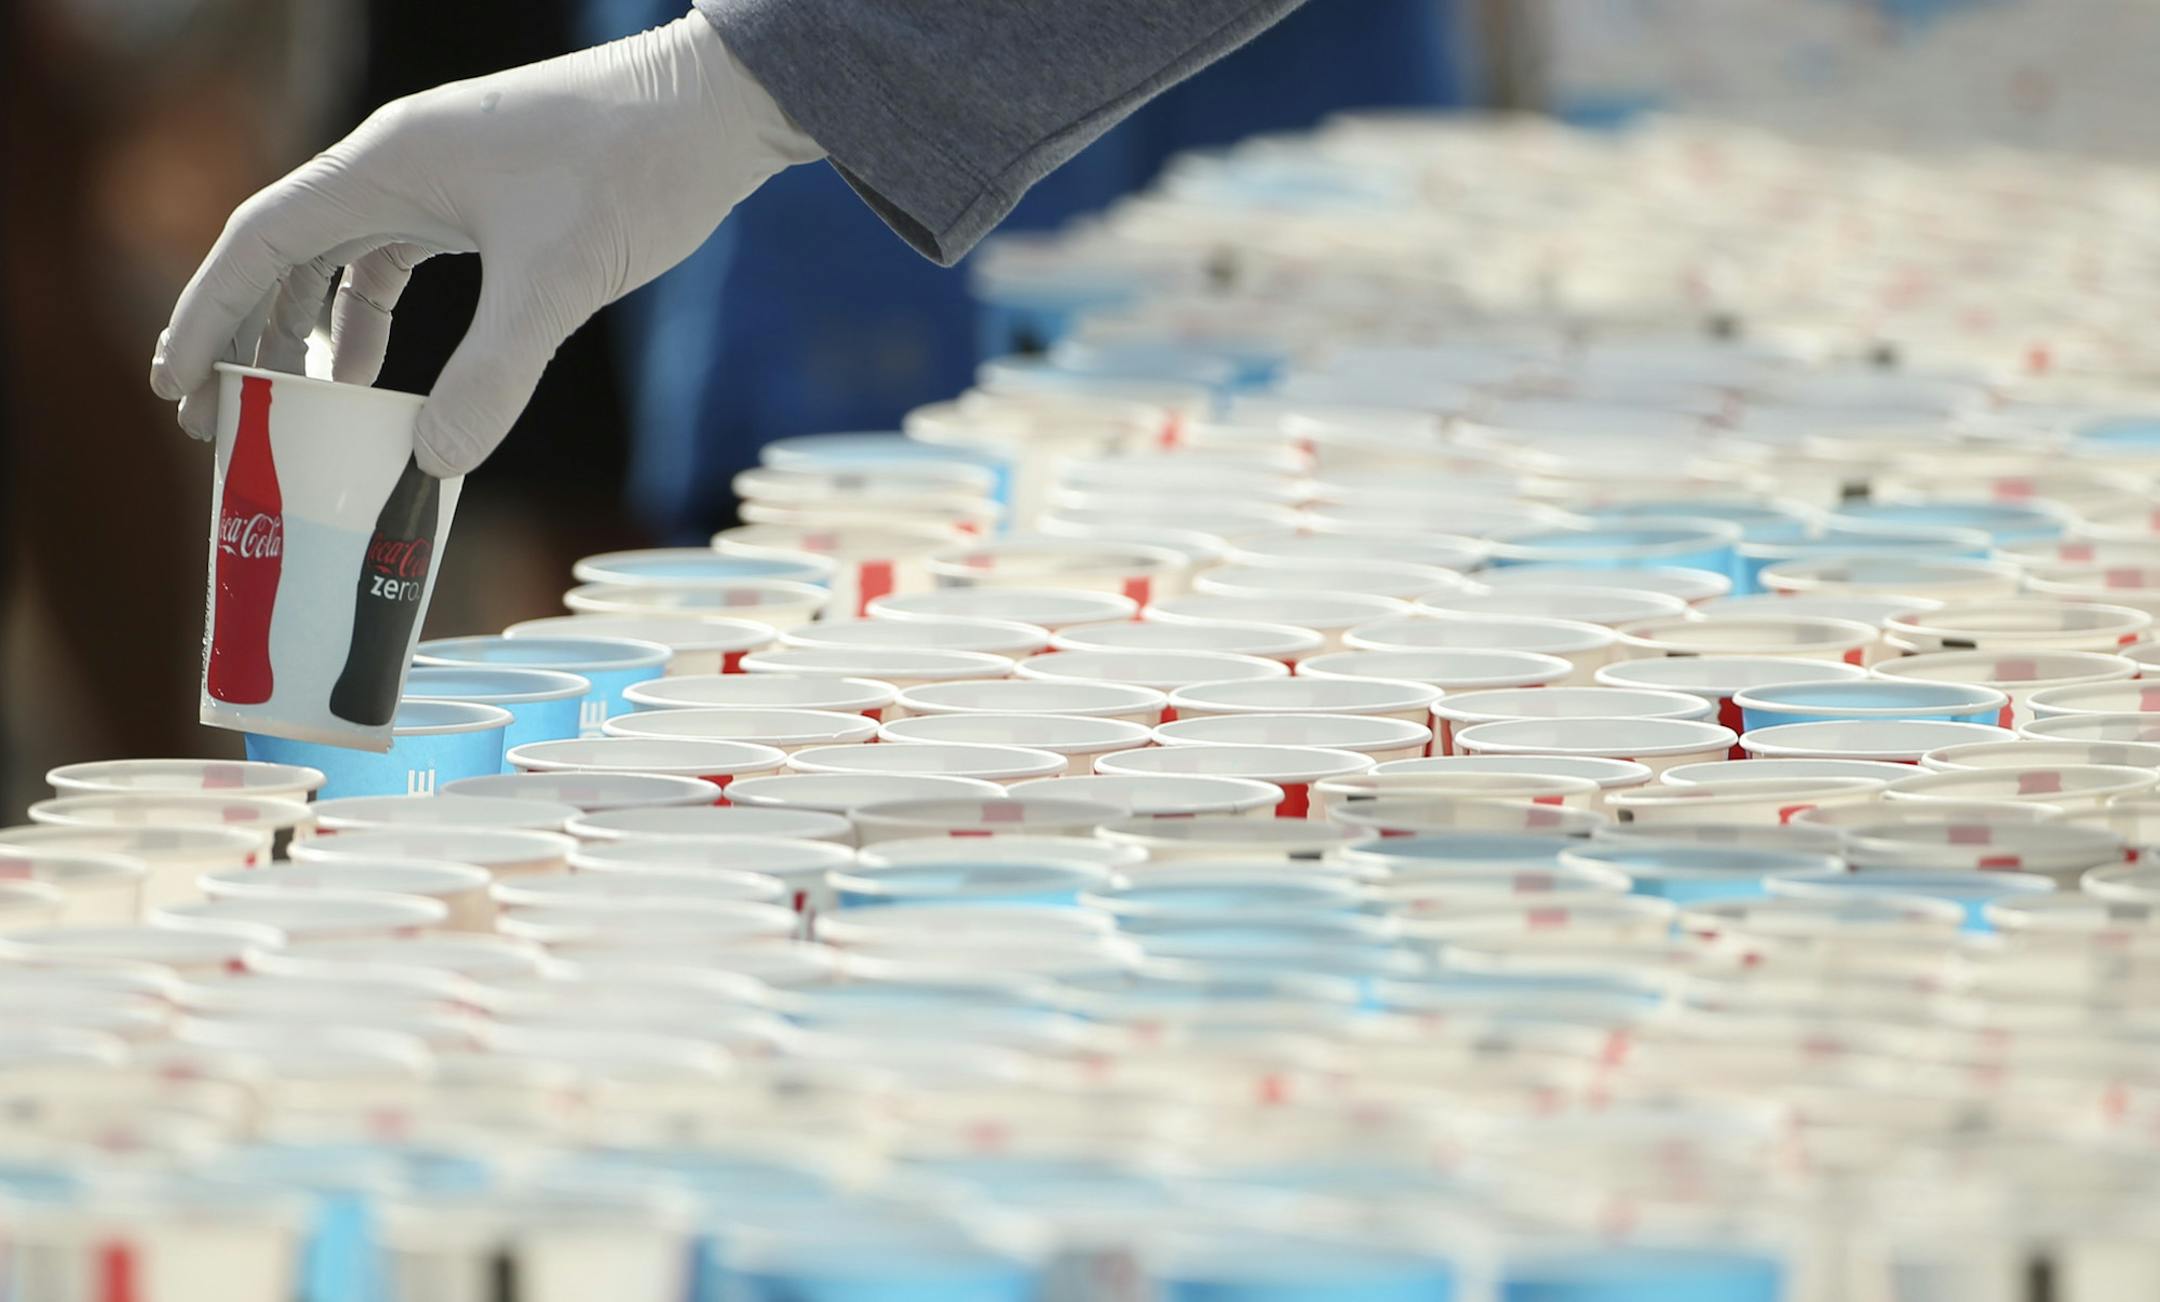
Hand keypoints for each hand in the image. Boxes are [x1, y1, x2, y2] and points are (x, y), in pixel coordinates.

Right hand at [148, 12, 820, 475]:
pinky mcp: (485, 197)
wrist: (715, 108)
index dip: (208, 314)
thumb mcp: (561, 281)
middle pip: (287, 253)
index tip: (174, 387)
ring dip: (311, 335)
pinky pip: (398, 259)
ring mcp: (441, 176)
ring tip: (291, 413)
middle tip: (223, 425)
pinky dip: (373, 319)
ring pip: (342, 260)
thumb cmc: (635, 169)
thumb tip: (433, 461)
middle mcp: (398, 163)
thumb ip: (496, 375)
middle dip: (248, 338)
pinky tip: (379, 380)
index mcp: (388, 164)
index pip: (260, 239)